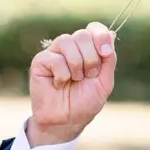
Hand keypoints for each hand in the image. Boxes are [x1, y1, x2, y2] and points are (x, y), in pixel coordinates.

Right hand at [26, 21, 116, 145]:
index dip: (101, 36)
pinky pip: (55, 58)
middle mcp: (71, 48)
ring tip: (75, 80)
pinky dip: (62, 75)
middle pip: (82, 34)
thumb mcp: (105, 82)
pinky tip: (59, 85)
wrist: (67, 121)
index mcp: (87, 49)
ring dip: (76, 65)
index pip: (94, 29)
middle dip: (91, 57)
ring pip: (66, 41)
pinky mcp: (40, 62)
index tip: (105, 53)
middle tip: (89, 75)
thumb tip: (110, 36)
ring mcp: (55, 53)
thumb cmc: (85, 102)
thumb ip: (109, 59)